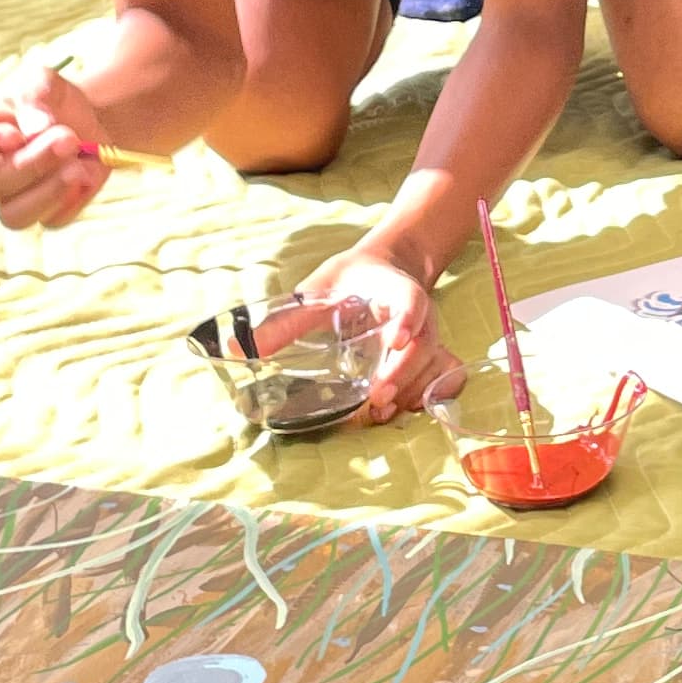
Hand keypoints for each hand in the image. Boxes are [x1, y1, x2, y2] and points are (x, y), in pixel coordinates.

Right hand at [0, 65, 108, 233]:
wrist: (88, 117)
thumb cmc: (49, 99)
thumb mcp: (40, 82)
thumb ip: (34, 97)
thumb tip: (37, 128)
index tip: (13, 133)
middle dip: (33, 161)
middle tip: (67, 136)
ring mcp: (14, 202)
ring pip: (16, 216)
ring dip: (49, 189)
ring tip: (77, 165)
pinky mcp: (48, 215)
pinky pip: (53, 219)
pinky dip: (73, 197)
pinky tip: (86, 172)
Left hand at [299, 243, 463, 419]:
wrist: (380, 270)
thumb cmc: (348, 280)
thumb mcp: (317, 290)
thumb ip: (286, 320)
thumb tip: (241, 348)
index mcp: (397, 290)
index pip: (412, 301)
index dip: (409, 320)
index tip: (398, 340)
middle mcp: (420, 316)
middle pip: (425, 344)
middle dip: (404, 372)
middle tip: (378, 396)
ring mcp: (428, 337)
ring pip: (433, 365)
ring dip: (411, 390)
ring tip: (381, 412)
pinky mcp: (428, 356)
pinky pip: (440, 377)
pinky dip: (422, 395)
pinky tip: (396, 410)